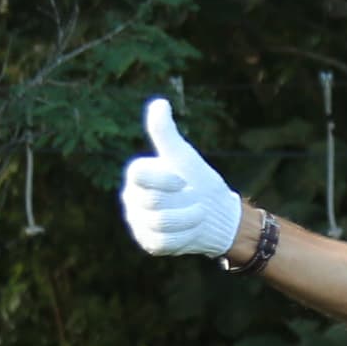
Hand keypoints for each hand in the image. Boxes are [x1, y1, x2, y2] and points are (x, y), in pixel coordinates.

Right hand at [118, 97, 242, 258]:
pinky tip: (191, 230)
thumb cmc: (198, 181)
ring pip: (159, 223)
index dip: (162, 178)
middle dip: (182, 202)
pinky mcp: (149, 243)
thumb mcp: (184, 156)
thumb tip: (159, 103)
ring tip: (197, 215)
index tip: (182, 181)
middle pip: (151, 201)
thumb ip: (166, 133)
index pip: (138, 174)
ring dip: (188, 220)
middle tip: (196, 201)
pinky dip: (183, 237)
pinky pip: (163, 242)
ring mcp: (138, 222)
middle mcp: (132, 198)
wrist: (214, 215)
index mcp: (138, 175)